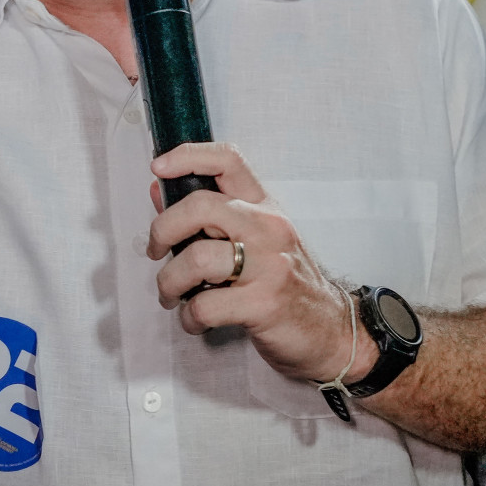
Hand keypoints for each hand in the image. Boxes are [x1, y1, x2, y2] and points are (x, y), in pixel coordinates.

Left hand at [146, 143, 378, 383]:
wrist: (330, 330)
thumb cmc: (286, 284)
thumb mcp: (254, 241)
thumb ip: (208, 218)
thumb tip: (159, 191)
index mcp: (265, 208)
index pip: (228, 160)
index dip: (188, 156)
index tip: (159, 167)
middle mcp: (269, 228)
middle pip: (200, 206)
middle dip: (162, 230)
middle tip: (156, 251)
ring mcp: (269, 265)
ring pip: (196, 259)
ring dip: (169, 282)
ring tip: (172, 296)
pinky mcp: (264, 303)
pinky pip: (204, 306)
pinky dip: (188, 317)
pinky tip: (195, 321)